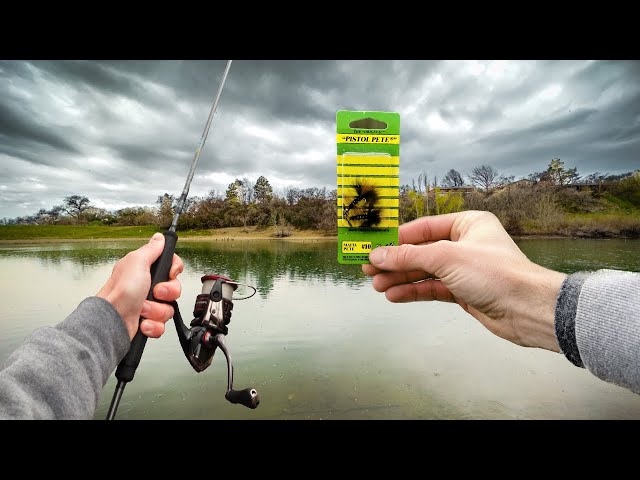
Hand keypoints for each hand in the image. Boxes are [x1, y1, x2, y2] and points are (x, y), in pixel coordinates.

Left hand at [97, 233, 183, 339]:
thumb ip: (151, 249)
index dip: (174, 269)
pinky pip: (162, 326)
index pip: (171, 266)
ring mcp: (147, 306)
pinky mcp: (147, 322)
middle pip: (174, 288)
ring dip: (156, 311)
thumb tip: (159, 238)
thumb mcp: (137, 262)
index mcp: (144, 271)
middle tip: (154, 292)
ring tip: (142, 310)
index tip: (170, 273)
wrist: (111, 322)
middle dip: (167, 293)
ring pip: (169, 309)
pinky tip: (142, 322)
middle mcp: (146, 287)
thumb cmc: (120, 293)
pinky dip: (153, 326)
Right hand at [362, 211, 566, 351]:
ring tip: (377, 286)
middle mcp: (465, 244)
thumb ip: (408, 256)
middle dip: (395, 261)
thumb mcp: (445, 257)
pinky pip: (432, 288)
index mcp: (467, 223)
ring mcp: (464, 269)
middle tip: (369, 269)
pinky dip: (413, 292)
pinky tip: (394, 295)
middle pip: (421, 251)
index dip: (397, 238)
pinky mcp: (464, 291)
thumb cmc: (495, 274)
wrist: (527, 310)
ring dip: (401, 278)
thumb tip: (377, 255)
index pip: (423, 227)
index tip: (374, 246)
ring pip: (425, 272)